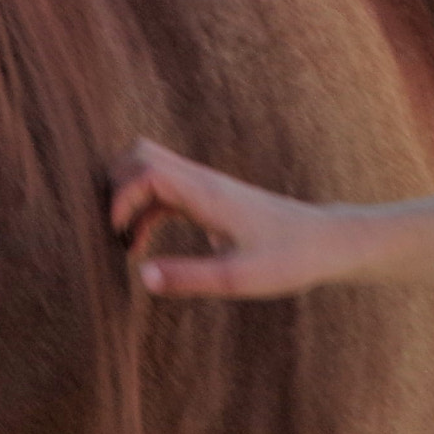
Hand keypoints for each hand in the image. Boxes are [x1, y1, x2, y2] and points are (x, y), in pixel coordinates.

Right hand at [107, 139, 354, 298]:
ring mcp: (206, 187)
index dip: (122, 196)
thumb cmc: (287, 259)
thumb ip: (190, 277)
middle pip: (142, 154)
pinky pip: (164, 190)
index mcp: (207, 193)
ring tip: (121, 244)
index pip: (147, 170)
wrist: (325, 242)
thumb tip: (142, 276)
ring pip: (151, 169)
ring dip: (127, 197)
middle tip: (109, 231)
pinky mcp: (211, 199)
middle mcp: (203, 182)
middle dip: (114, 184)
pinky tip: (140, 248)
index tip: (117, 235)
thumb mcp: (238, 278)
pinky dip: (143, 209)